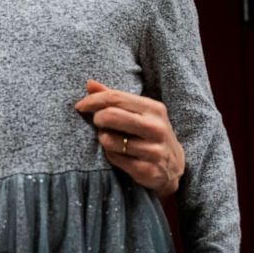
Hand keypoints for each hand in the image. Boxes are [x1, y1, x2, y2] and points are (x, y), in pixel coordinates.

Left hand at [74, 79, 184, 196]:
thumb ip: (114, 98)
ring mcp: (153, 149)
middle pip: (110, 116)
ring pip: (108, 140)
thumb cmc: (148, 134)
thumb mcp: (138, 113)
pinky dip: (110, 156)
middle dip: (97, 119)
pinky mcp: (146, 169)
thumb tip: (89, 83)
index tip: (80, 106)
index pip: (115, 97)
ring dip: (103, 139)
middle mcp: (156, 127)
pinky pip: (113, 158)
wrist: (174, 166)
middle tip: (98, 124)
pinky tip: (119, 154)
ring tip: (112, 140)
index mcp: (154, 108)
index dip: (92, 101)